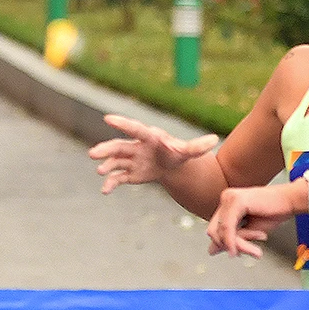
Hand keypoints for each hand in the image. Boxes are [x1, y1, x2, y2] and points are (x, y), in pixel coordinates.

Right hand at [89, 114, 219, 193]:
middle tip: (93, 153)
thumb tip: (215, 139)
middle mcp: (136, 147)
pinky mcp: (130, 173)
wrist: (171, 165)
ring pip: (115, 161)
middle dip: (106, 149)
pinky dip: (111, 183)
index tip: (107, 118)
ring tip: (100, 170)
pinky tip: (105, 191)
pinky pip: (118, 177)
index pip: (134, 129)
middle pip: (118, 146)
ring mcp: (131, 160)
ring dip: (107, 165)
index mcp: (148, 138)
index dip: (122, 124)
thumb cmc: (178, 153)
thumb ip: (198, 146)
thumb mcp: (188, 151)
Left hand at [206, 183, 296, 258]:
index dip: (224, 244)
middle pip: (214, 231)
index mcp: (227, 203)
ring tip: (255, 251)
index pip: (215, 229)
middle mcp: (226, 198)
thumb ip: (231, 239)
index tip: (237, 253)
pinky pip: (229, 228)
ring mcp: (230, 198)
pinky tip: (245, 249)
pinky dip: (235, 241)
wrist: (291, 201)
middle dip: (228, 246)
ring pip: (222, 231)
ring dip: (237, 245)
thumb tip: (211, 250)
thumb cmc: (274, 212)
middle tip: (244, 254)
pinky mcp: (237, 201)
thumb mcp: (249, 231)